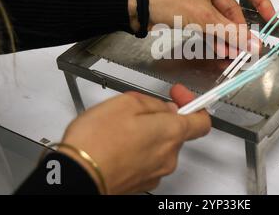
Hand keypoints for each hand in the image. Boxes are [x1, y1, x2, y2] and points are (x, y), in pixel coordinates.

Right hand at [58, 85, 210, 194]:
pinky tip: (116, 145)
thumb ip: (152, 103)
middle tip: (137, 109)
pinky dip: (136, 151)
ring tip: (120, 128)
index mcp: (170, 132)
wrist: (76, 176)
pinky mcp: (140, 183)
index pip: (201, 121)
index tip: (179, 95)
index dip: (193, 104)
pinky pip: (146, 161)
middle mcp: (168, 156)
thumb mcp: (125, 103)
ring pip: (159, 147)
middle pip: (175, 132)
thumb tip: (162, 107)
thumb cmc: (97, 142)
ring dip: (146, 135)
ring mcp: (155, 172)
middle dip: (160, 117)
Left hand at [128, 0, 275, 46]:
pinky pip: (208, 25)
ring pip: (220, 20)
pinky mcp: (189, 11)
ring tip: (234, 53)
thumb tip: (252, 43)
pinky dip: (215, 37)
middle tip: (247, 47)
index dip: (261, 3)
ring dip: (227, 36)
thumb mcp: (204, 17)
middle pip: (232, 9)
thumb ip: (230, 32)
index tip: (269, 18)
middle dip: (239, 30)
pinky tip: (221, 49)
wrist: (137, 6)